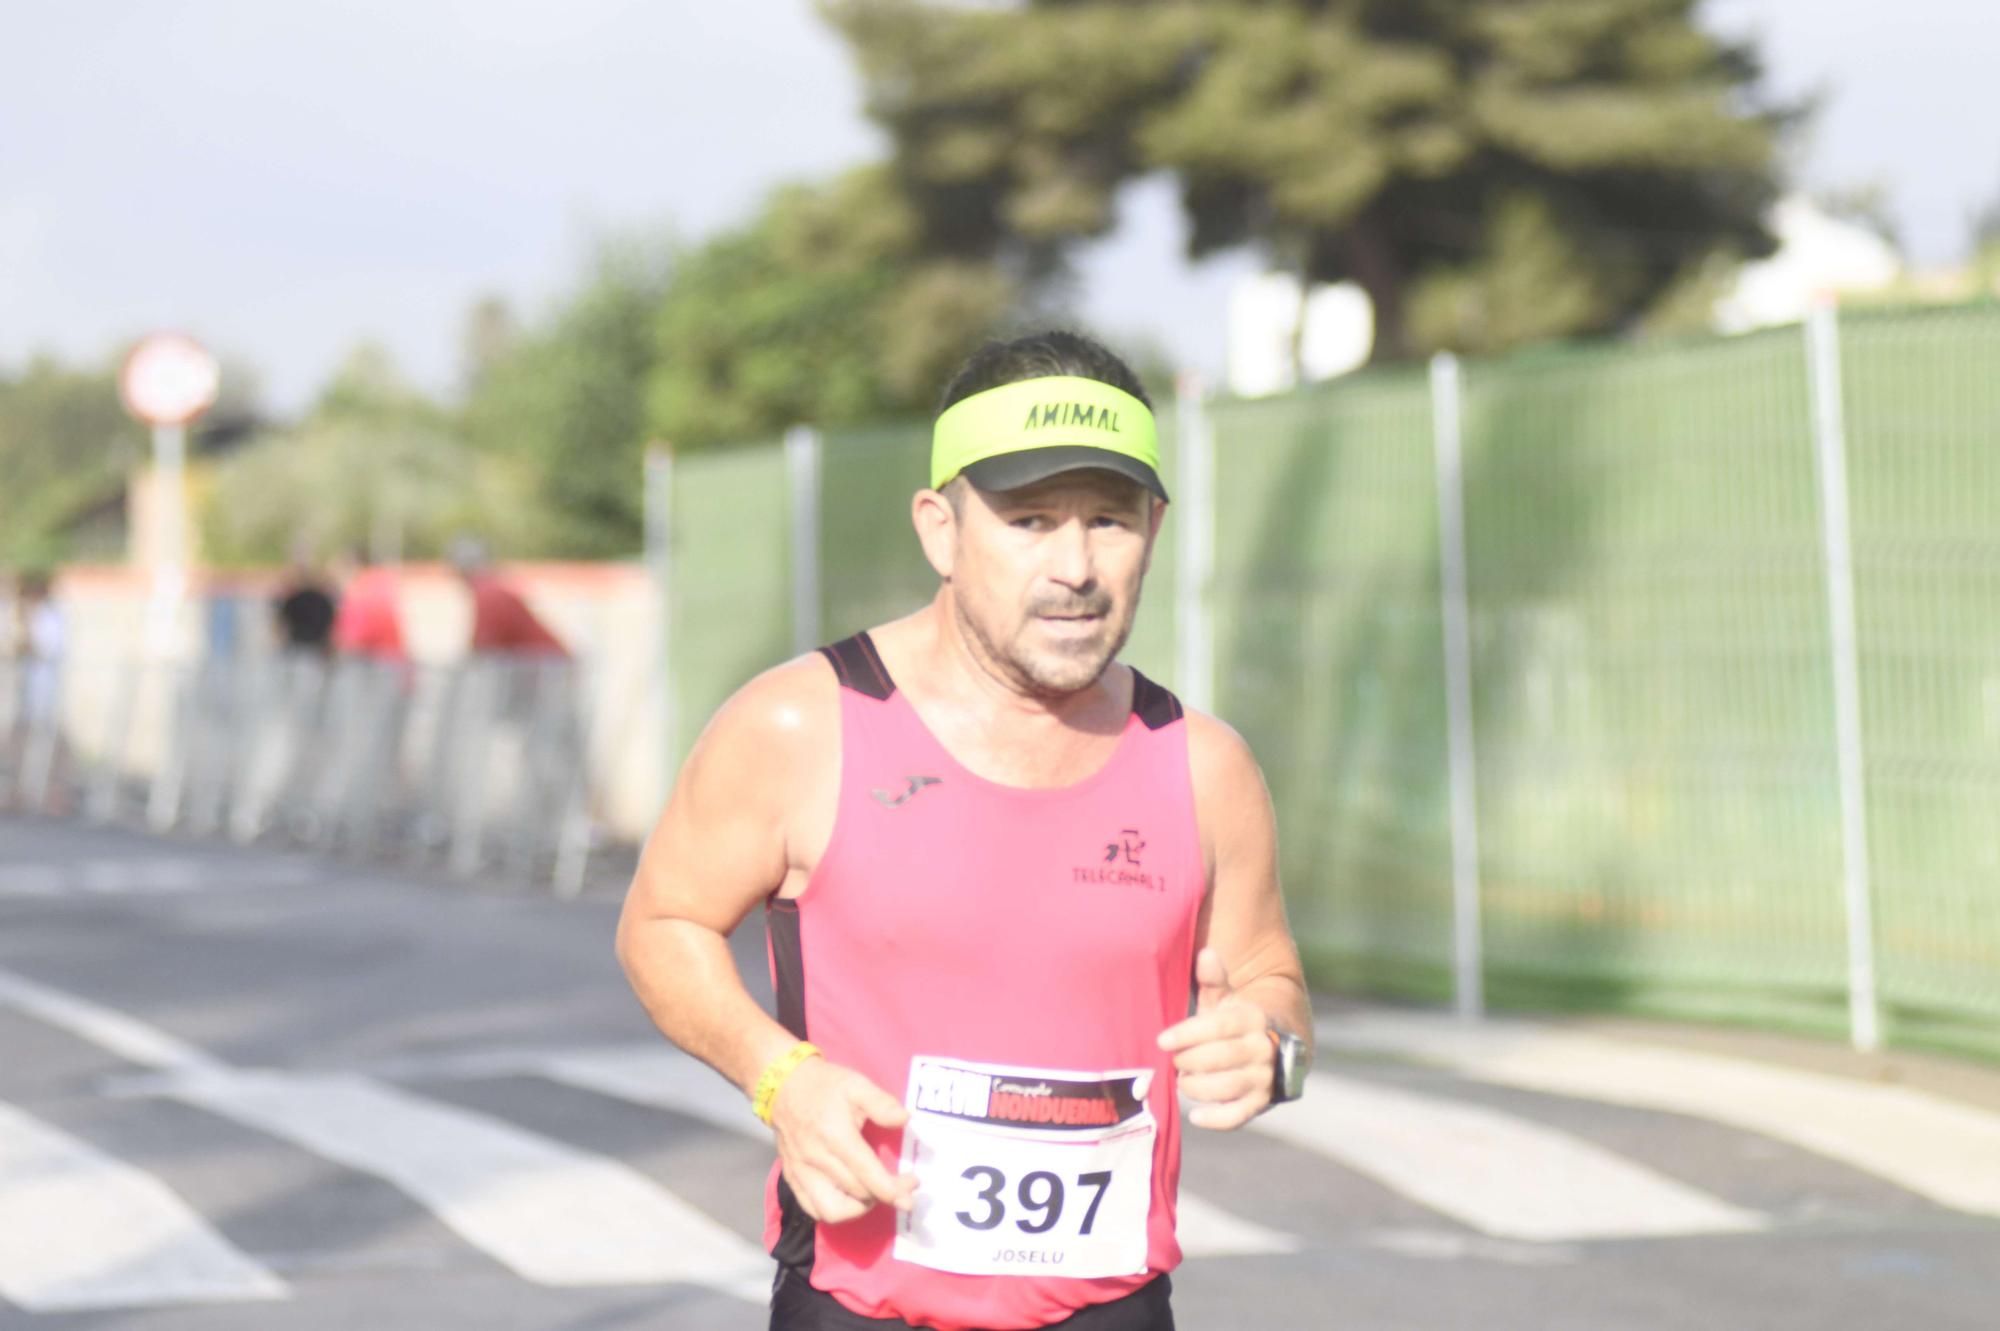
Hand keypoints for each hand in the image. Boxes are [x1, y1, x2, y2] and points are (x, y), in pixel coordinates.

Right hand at [768, 1056, 919, 1222]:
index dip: (894, 1188)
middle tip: (904, 1186)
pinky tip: (851, 1200)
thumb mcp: (856, 1084)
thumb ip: (881, 1103)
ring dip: (860, 1209)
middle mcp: (818, 1160)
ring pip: (833, 1211)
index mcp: (836, 1137)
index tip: (913, 1183)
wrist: (783, 1086)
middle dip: (887, 1195)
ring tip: (875, 1196)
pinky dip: (835, 1212)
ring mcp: (802, 1173)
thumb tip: (905, 1119)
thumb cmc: (824, 1085)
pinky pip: (813, 1209)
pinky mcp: (792, 1178)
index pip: (868, 1175)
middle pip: (857, 1194)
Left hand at [1157, 947, 1275, 1130]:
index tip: (1162, 1040)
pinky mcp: (1262, 1103)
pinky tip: (1194, 1116)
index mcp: (1253, 1018)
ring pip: (1226, 1088)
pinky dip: (1215, 1120)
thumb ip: (1214, 979)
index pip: (1218, 1027)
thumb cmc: (1236, 1020)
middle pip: (1219, 1058)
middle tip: (1173, 1061)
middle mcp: (1264, 1048)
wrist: (1277, 1045)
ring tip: (1181, 1081)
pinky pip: (1238, 1117)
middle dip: (1188, 1061)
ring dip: (1196, 1087)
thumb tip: (1206, 954)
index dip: (1187, 1034)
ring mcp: (1265, 1078)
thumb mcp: (1227, 998)